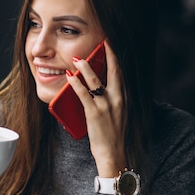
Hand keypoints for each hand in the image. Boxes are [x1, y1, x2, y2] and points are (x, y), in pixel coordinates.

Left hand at [67, 41, 126, 176]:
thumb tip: (100, 89)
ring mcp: (106, 105)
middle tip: (101, 42)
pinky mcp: (95, 113)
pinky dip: (76, 83)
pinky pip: (84, 94)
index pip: (120, 73)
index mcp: (124, 98)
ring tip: (78, 58)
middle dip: (107, 54)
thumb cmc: (112, 135)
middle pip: (113, 71)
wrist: (113, 153)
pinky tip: (70, 76)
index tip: (110, 46)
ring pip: (95, 81)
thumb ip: (112, 100)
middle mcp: (117, 99)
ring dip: (86, 67)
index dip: (115, 58)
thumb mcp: (118, 114)